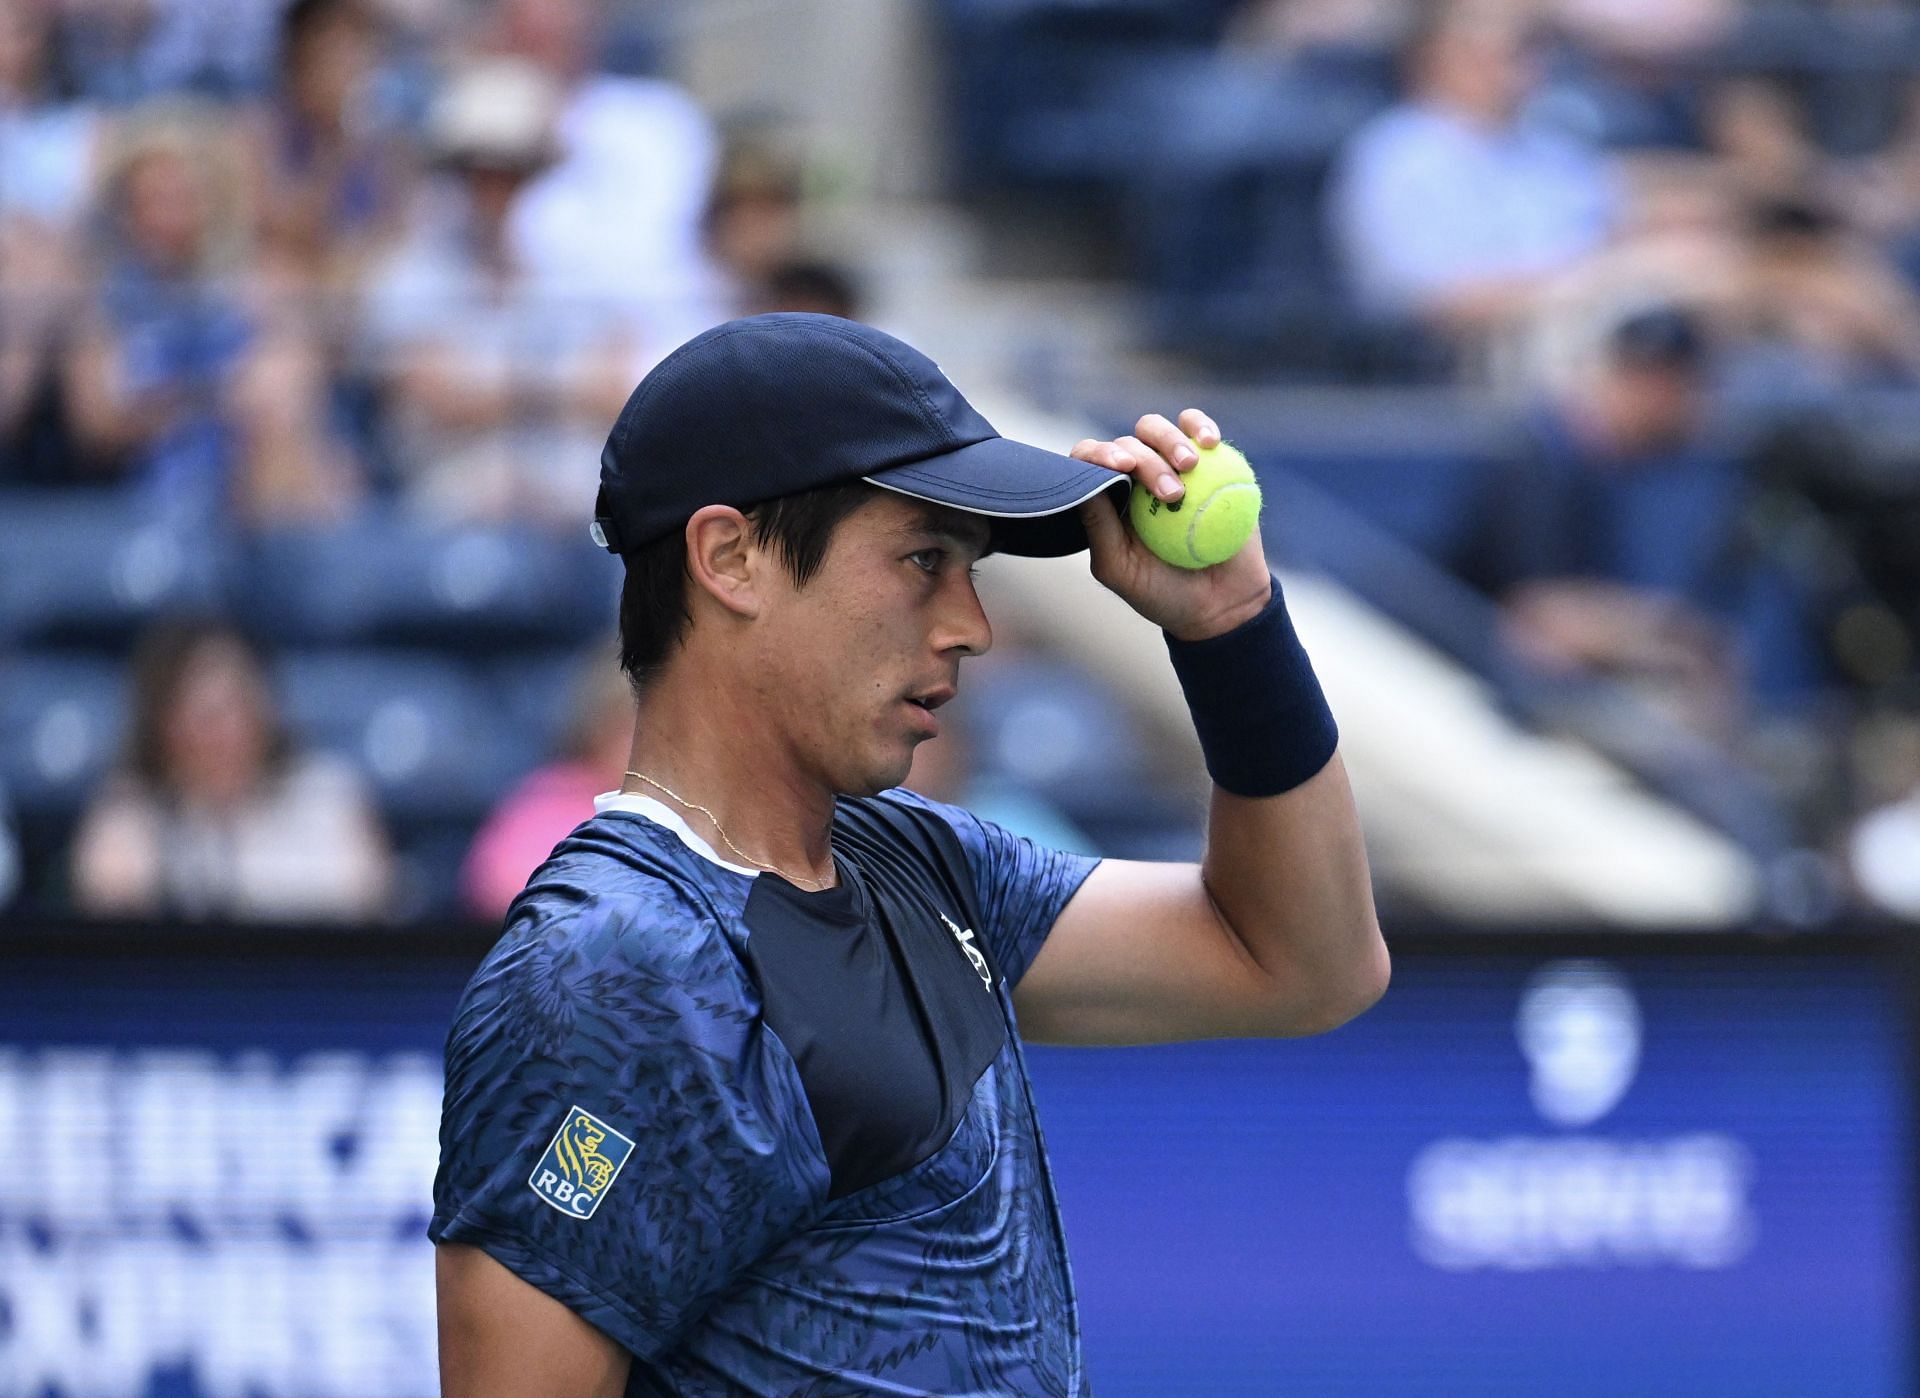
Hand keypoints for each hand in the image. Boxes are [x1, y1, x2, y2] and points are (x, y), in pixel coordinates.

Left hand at [1070, 408, 1271, 640]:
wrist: (1221, 603)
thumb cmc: (1163, 593)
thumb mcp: (1120, 570)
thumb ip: (1098, 528)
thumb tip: (1080, 484)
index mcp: (1107, 498)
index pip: (1090, 461)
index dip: (1098, 453)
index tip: (1122, 466)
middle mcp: (1133, 477)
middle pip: (1127, 442)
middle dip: (1147, 460)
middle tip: (1172, 493)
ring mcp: (1168, 465)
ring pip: (1156, 429)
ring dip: (1170, 440)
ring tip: (1190, 467)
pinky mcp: (1206, 460)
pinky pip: (1197, 429)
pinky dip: (1200, 427)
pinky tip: (1209, 442)